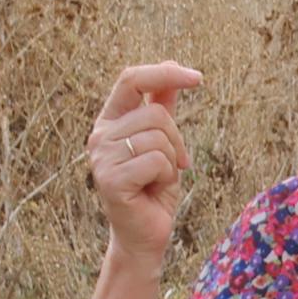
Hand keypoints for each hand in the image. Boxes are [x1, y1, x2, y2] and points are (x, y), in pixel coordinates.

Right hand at [87, 63, 204, 261]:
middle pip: (156, 113)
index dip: (164, 73)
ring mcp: (101, 157)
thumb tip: (173, 64)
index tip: (198, 78)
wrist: (144, 234)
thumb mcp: (163, 142)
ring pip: (159, 137)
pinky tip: (152, 191)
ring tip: (157, 180)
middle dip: (177, 140)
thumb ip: (163, 105)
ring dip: (172, 162)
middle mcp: (99, 135)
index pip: (131, 79)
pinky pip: (157, 161)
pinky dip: (167, 177)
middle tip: (172, 166)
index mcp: (109, 121)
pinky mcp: (110, 178)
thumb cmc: (154, 189)